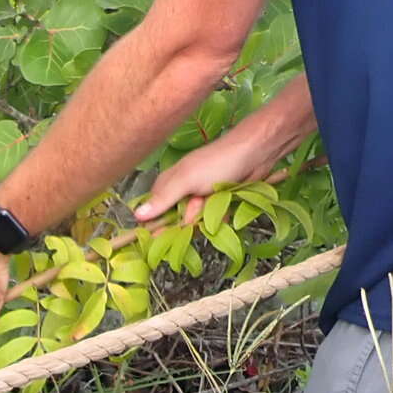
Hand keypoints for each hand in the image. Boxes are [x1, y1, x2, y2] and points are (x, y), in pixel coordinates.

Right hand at [134, 129, 277, 226]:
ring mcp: (201, 197)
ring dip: (205, 220)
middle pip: (174, 220)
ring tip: (215, 205)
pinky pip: (212, 218)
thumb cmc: (218, 163)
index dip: (155, 225)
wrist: (256, 153)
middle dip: (185, 223)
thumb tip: (136, 216)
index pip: (153, 210)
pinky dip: (219, 218)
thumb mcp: (186, 181)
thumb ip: (162, 199)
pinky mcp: (217, 201)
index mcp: (168, 183)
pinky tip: (226, 212)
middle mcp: (182, 191)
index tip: (157, 239)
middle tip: (197, 211)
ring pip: (195, 221)